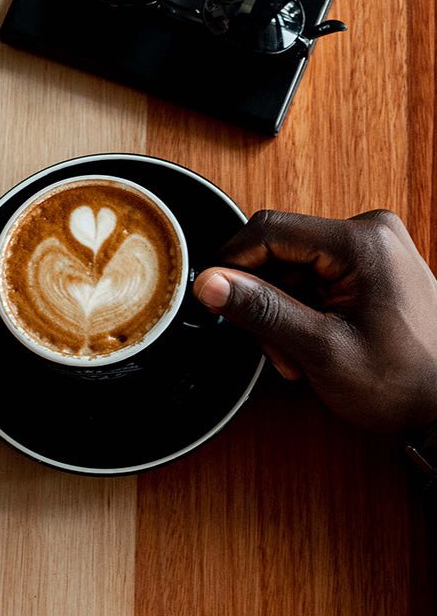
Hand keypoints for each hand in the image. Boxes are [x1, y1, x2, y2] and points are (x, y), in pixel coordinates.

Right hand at [192, 209, 436, 434]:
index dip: (231, 264)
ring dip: (279, 312)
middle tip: (273, 346)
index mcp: (361, 242)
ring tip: (297, 355)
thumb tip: (210, 282)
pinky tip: (311, 343)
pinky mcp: (367, 265)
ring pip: (288, 268)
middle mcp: (368, 233)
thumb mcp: (320, 349)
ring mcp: (370, 248)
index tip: (214, 298)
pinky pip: (310, 277)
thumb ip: (261, 310)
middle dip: (263, 300)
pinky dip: (300, 311)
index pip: (268, 231)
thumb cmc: (403, 384)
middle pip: (277, 251)